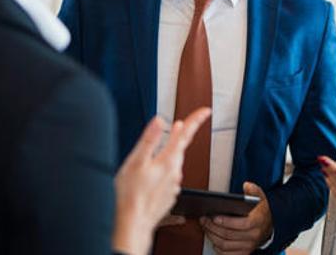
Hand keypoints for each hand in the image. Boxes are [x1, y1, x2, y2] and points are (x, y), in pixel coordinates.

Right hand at [111, 108, 210, 253]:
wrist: (132, 224)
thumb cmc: (130, 194)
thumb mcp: (136, 161)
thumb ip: (149, 139)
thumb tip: (160, 121)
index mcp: (168, 160)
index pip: (185, 134)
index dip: (195, 120)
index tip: (206, 111)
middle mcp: (175, 172)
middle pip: (180, 147)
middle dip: (179, 136)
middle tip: (179, 125)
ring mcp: (173, 185)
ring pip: (173, 163)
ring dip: (168, 154)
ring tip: (158, 151)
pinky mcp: (168, 196)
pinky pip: (168, 178)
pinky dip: (163, 172)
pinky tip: (151, 176)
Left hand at [200, 182, 273, 254]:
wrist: (268, 227)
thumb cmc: (260, 212)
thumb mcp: (260, 197)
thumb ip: (254, 190)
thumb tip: (246, 185)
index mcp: (258, 222)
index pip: (242, 224)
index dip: (226, 221)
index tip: (214, 217)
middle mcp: (253, 236)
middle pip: (229, 235)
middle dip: (213, 227)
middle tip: (204, 219)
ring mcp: (248, 246)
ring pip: (225, 245)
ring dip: (212, 236)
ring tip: (205, 227)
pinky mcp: (243, 253)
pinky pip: (226, 254)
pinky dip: (217, 248)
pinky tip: (212, 238)